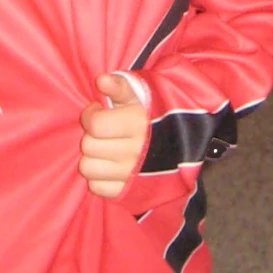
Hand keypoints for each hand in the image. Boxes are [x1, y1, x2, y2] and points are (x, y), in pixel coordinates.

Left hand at [78, 72, 148, 199]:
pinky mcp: (128, 192)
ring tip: (104, 149)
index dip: (90, 116)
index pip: (95, 125)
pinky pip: (97, 188)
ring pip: (88, 169)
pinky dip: (99, 178)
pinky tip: (109, 166)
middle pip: (88, 146)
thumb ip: (120, 86)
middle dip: (92, 136)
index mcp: (138, 125)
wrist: (184, 144)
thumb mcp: (142, 95)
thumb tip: (101, 80)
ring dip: (92, 158)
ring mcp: (131, 175)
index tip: (98, 112)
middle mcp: (135, 152)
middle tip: (104, 132)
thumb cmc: (155, 115)